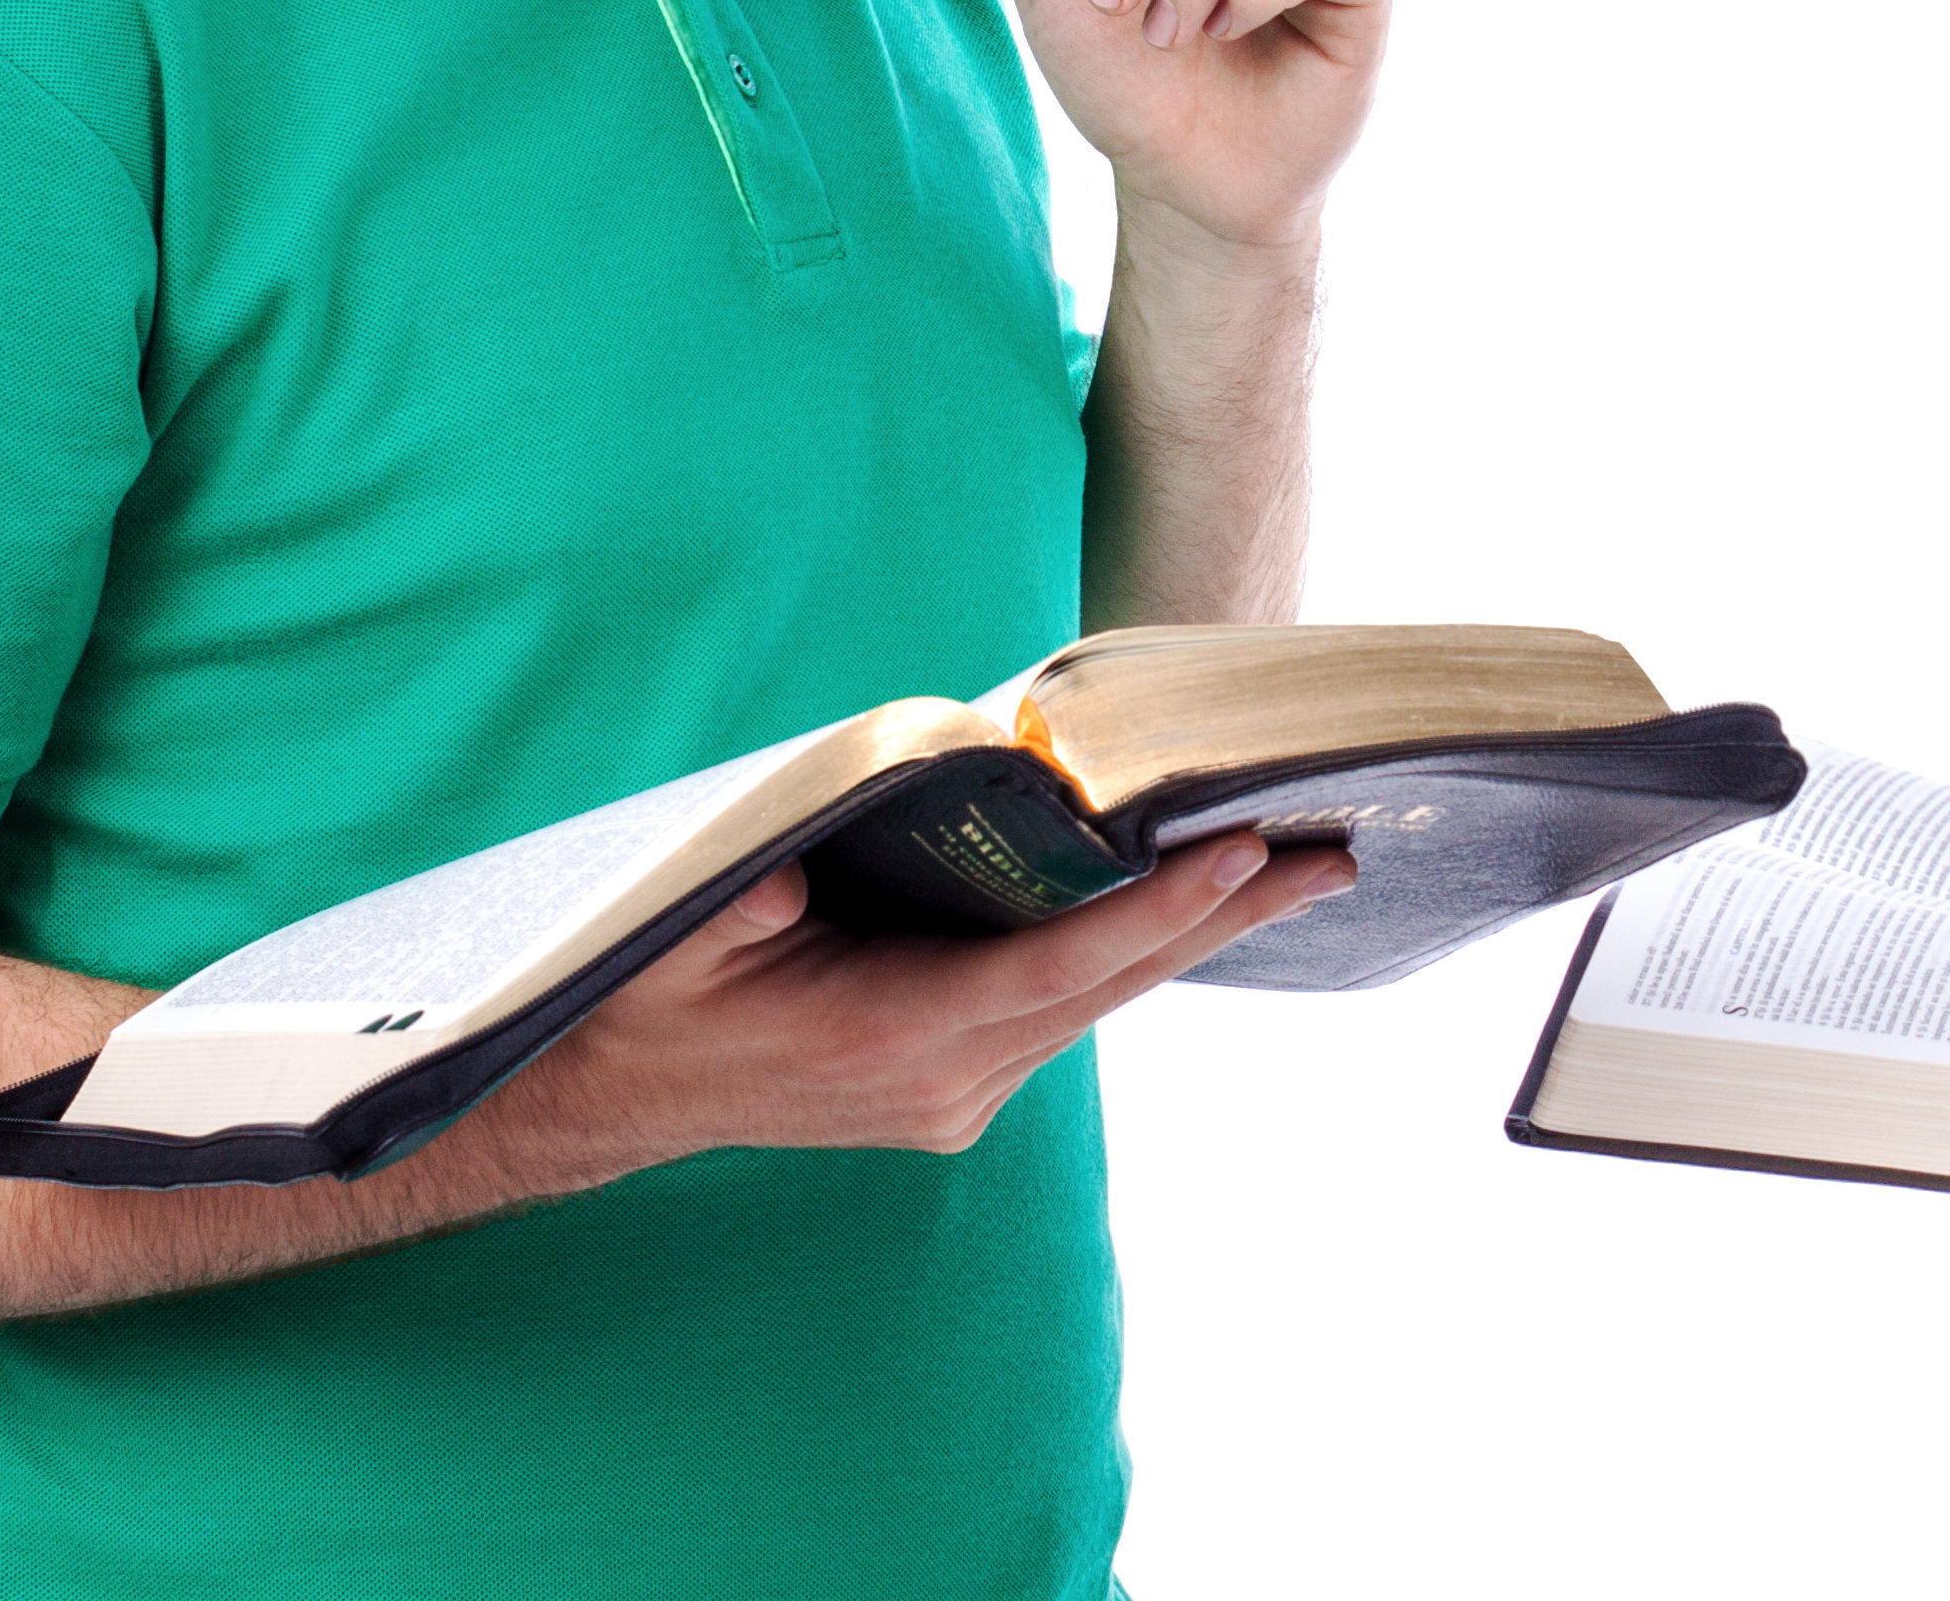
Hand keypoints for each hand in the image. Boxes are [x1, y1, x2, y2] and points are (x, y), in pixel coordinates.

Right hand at [527, 836, 1358, 1166]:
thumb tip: (804, 864)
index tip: (1242, 852)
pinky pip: (1061, 1009)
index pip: (1057, 967)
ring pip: (1098, 1000)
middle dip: (1227, 916)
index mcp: (894, 1037)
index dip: (1155, 911)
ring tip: (1293, 866)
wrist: (613, 1097)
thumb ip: (748, 902)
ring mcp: (957, 1095)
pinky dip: (1125, 953)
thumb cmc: (650, 1000)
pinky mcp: (956, 1089)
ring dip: (1191, 934)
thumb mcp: (680, 940)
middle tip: (1336, 853)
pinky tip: (1184, 901)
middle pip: (1113, 985)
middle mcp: (947, 1080)